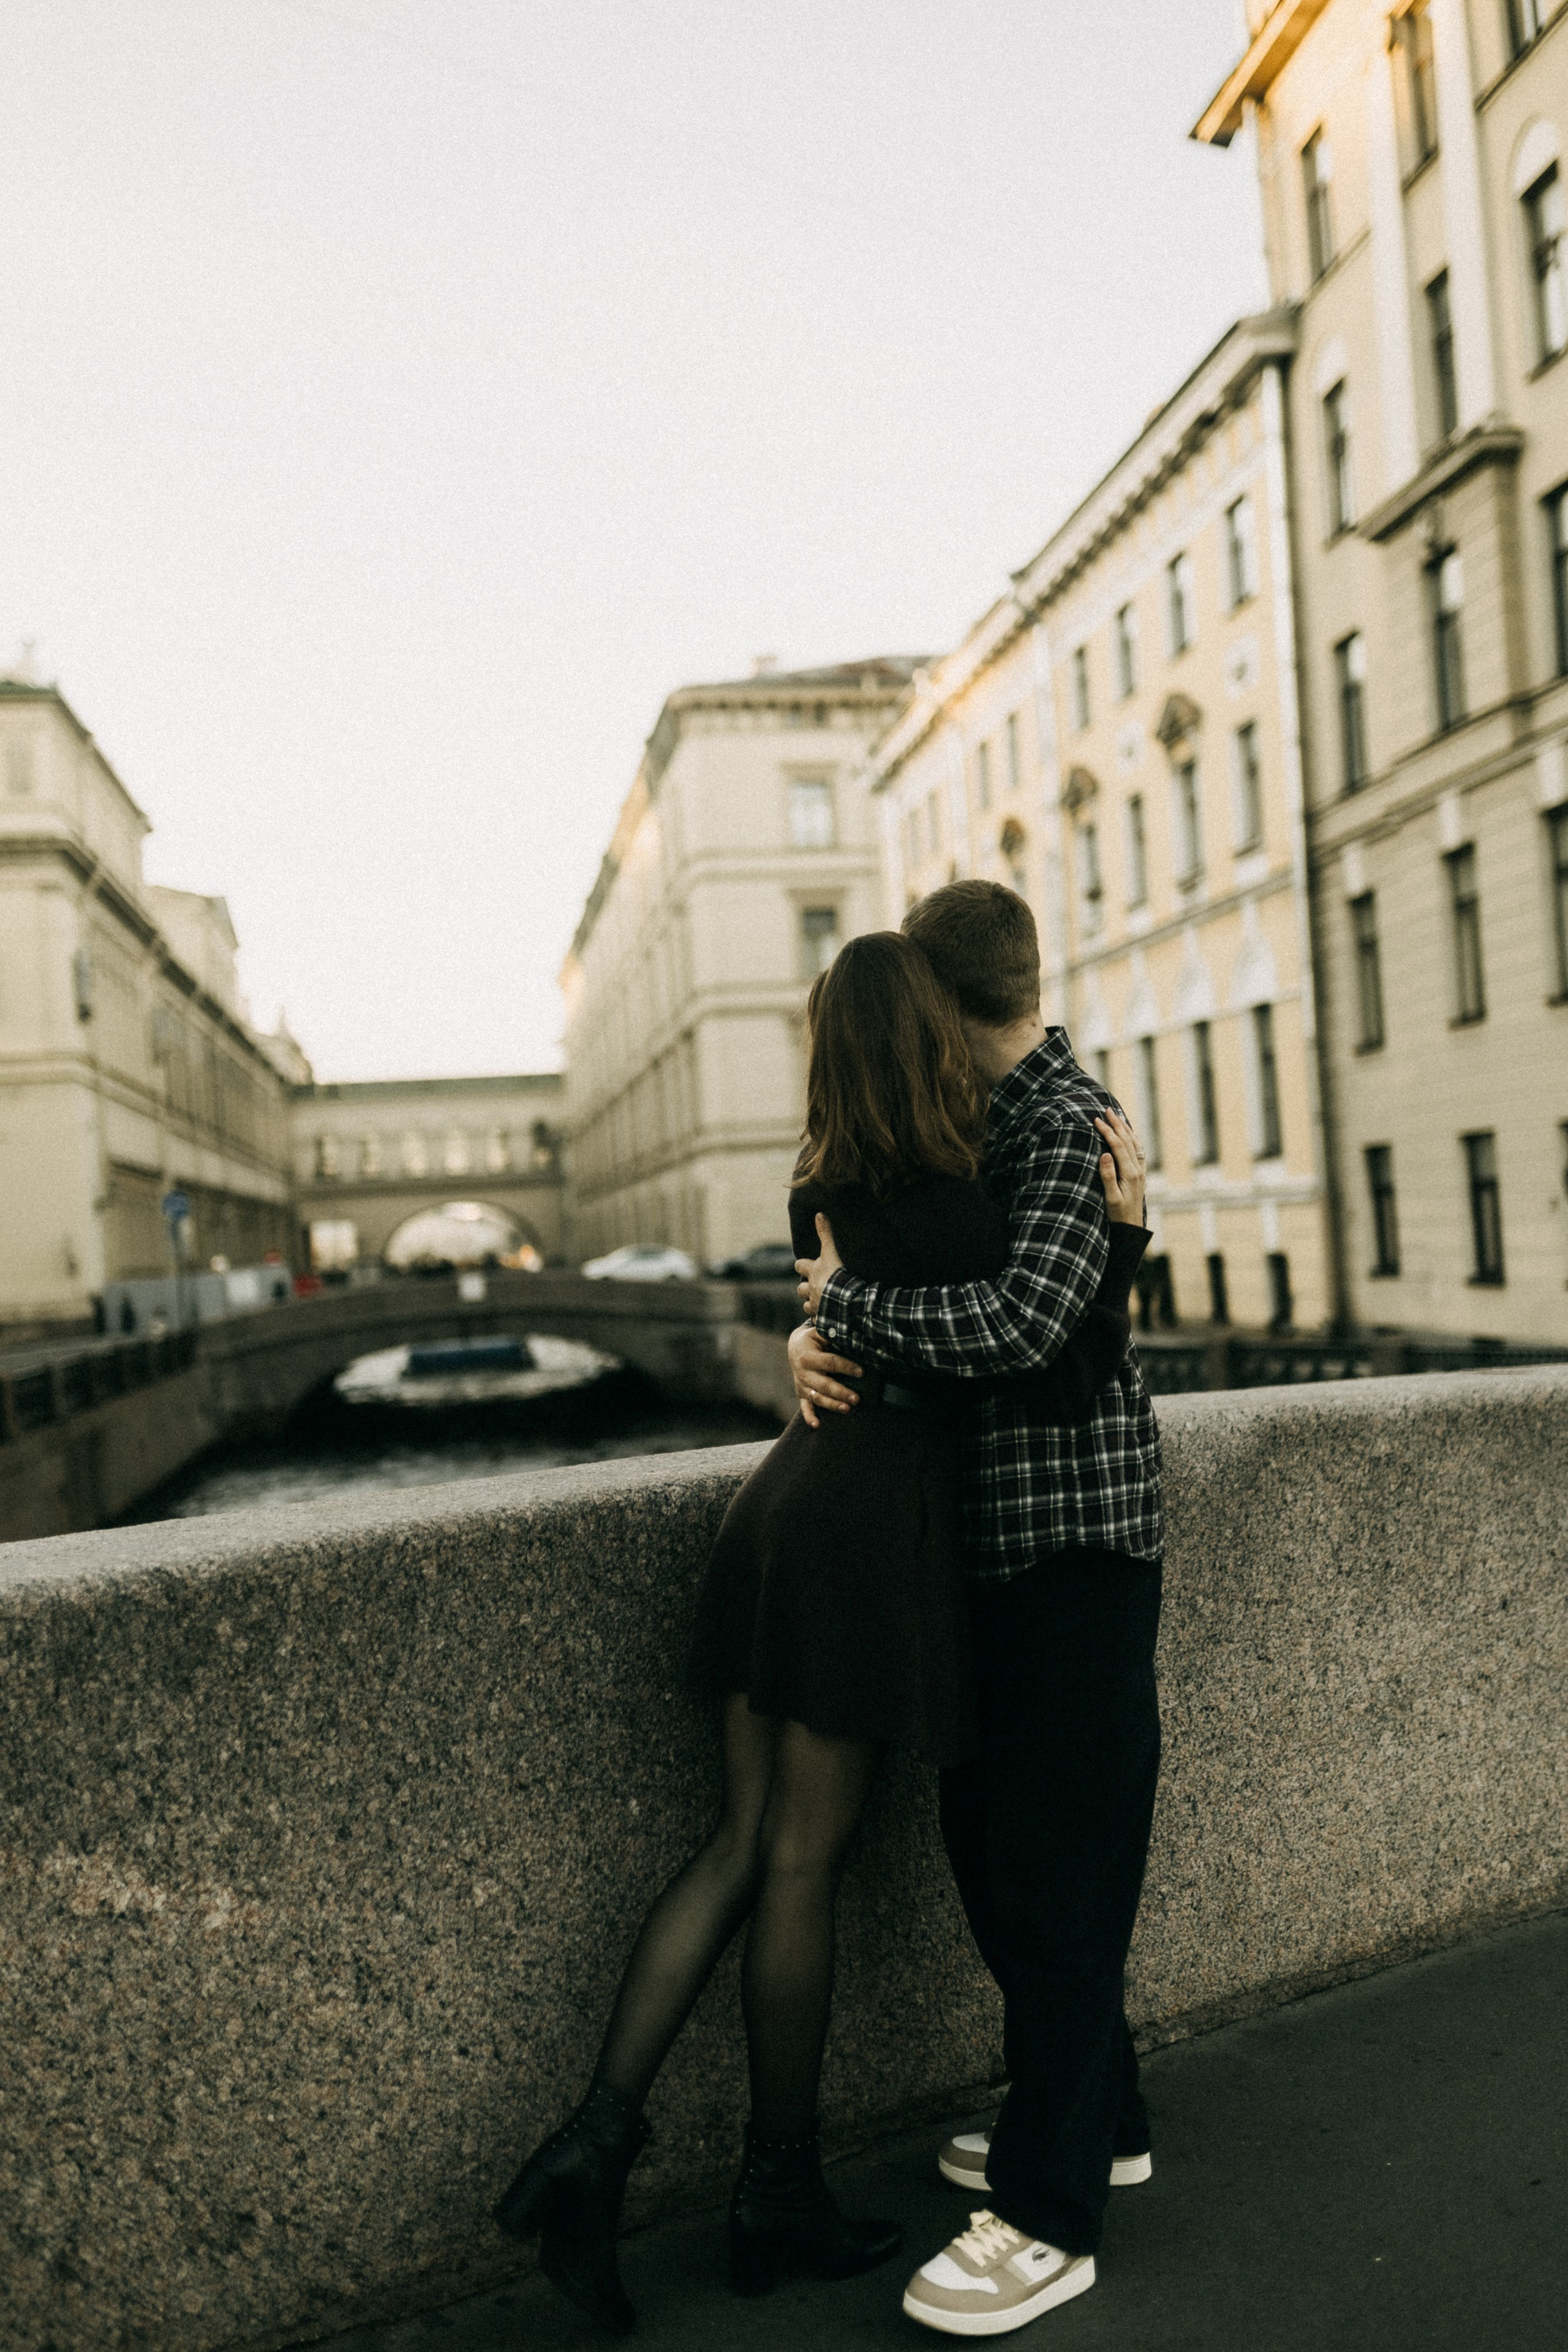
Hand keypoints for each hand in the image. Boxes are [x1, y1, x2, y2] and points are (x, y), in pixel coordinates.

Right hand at [787, 1320, 861, 1428]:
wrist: (794, 1347)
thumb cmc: (814, 1339)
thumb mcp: (819, 1332)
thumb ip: (832, 1332)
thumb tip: (851, 1331)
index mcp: (808, 1356)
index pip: (831, 1363)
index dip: (846, 1367)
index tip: (861, 1372)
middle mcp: (803, 1372)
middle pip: (824, 1385)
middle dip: (841, 1392)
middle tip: (857, 1398)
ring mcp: (802, 1385)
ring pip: (818, 1398)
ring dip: (832, 1405)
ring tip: (847, 1409)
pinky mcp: (801, 1394)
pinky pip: (805, 1407)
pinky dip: (809, 1417)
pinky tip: (817, 1425)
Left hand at [794, 1213, 842, 1320]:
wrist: (846, 1301)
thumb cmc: (838, 1274)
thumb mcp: (832, 1251)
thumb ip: (826, 1233)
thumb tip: (819, 1213)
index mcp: (813, 1272)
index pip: (799, 1265)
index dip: (802, 1265)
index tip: (806, 1266)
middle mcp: (811, 1288)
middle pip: (801, 1288)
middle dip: (805, 1287)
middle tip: (815, 1286)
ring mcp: (815, 1305)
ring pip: (806, 1305)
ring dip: (811, 1303)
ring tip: (821, 1301)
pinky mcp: (822, 1318)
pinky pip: (817, 1319)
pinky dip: (820, 1317)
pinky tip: (826, 1317)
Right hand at [1095, 1109, 1146, 1226]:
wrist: (1132, 1227)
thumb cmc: (1118, 1215)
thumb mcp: (1110, 1198)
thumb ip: (1108, 1176)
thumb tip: (1105, 1154)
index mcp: (1130, 1173)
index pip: (1118, 1146)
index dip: (1107, 1131)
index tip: (1096, 1120)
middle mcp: (1138, 1169)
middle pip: (1127, 1140)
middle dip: (1117, 1124)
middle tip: (1107, 1110)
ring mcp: (1140, 1171)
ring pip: (1134, 1143)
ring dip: (1125, 1128)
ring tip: (1117, 1116)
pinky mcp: (1140, 1174)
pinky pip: (1138, 1150)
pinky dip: (1132, 1138)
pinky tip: (1128, 1134)